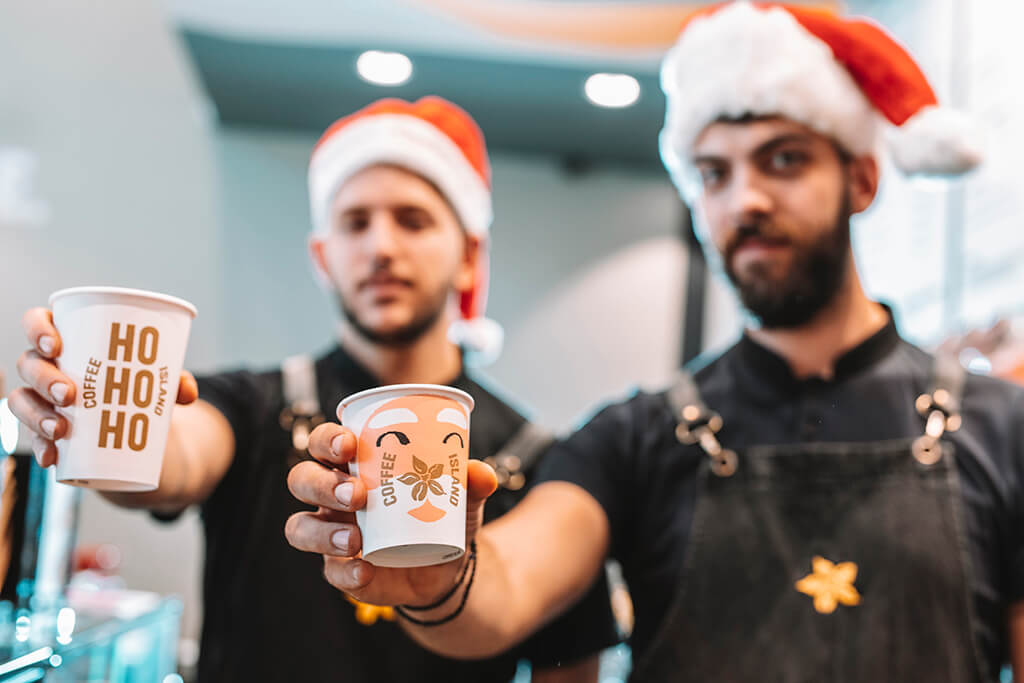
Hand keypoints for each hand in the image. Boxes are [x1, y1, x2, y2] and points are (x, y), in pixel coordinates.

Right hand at [8, 307, 197, 465]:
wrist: (133, 422)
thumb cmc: (136, 382)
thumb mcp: (156, 377)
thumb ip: (174, 379)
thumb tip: (186, 391)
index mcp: (68, 337)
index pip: (38, 321)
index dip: (37, 328)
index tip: (56, 346)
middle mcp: (46, 365)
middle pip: (29, 364)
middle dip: (44, 378)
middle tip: (69, 394)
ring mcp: (41, 397)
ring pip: (23, 401)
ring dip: (37, 415)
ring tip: (62, 429)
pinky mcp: (45, 427)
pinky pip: (33, 436)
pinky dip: (40, 447)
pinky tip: (51, 457)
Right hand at [285, 421, 497, 607]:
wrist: (445, 566)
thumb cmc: (439, 512)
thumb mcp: (459, 496)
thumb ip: (471, 482)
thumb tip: (482, 473)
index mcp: (353, 465)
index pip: (324, 443)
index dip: (327, 439)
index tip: (350, 443)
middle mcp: (332, 497)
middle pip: (301, 480)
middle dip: (321, 484)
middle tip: (356, 493)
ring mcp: (332, 533)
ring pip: (299, 527)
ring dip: (321, 531)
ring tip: (354, 537)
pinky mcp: (341, 569)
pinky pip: (331, 571)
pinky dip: (345, 572)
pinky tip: (365, 570)